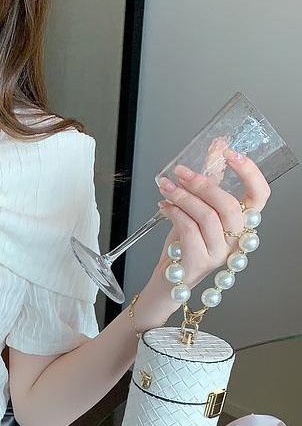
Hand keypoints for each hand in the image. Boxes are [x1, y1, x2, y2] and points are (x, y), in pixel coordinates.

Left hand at [133, 146, 269, 333]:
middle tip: (181, 172)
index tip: (231, 153)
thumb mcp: (199, 208)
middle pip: (230, 206)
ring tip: (166, 186)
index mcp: (242, 223)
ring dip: (183, 196)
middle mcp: (236, 240)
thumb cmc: (186, 244)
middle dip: (203, 184)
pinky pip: (190, 230)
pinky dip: (174, 212)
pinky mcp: (200, 262)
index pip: (260, 196)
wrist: (168, 280)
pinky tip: (164, 205)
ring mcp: (220, 254)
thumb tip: (217, 145)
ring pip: (208, 217)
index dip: (250, 173)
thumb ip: (210, 179)